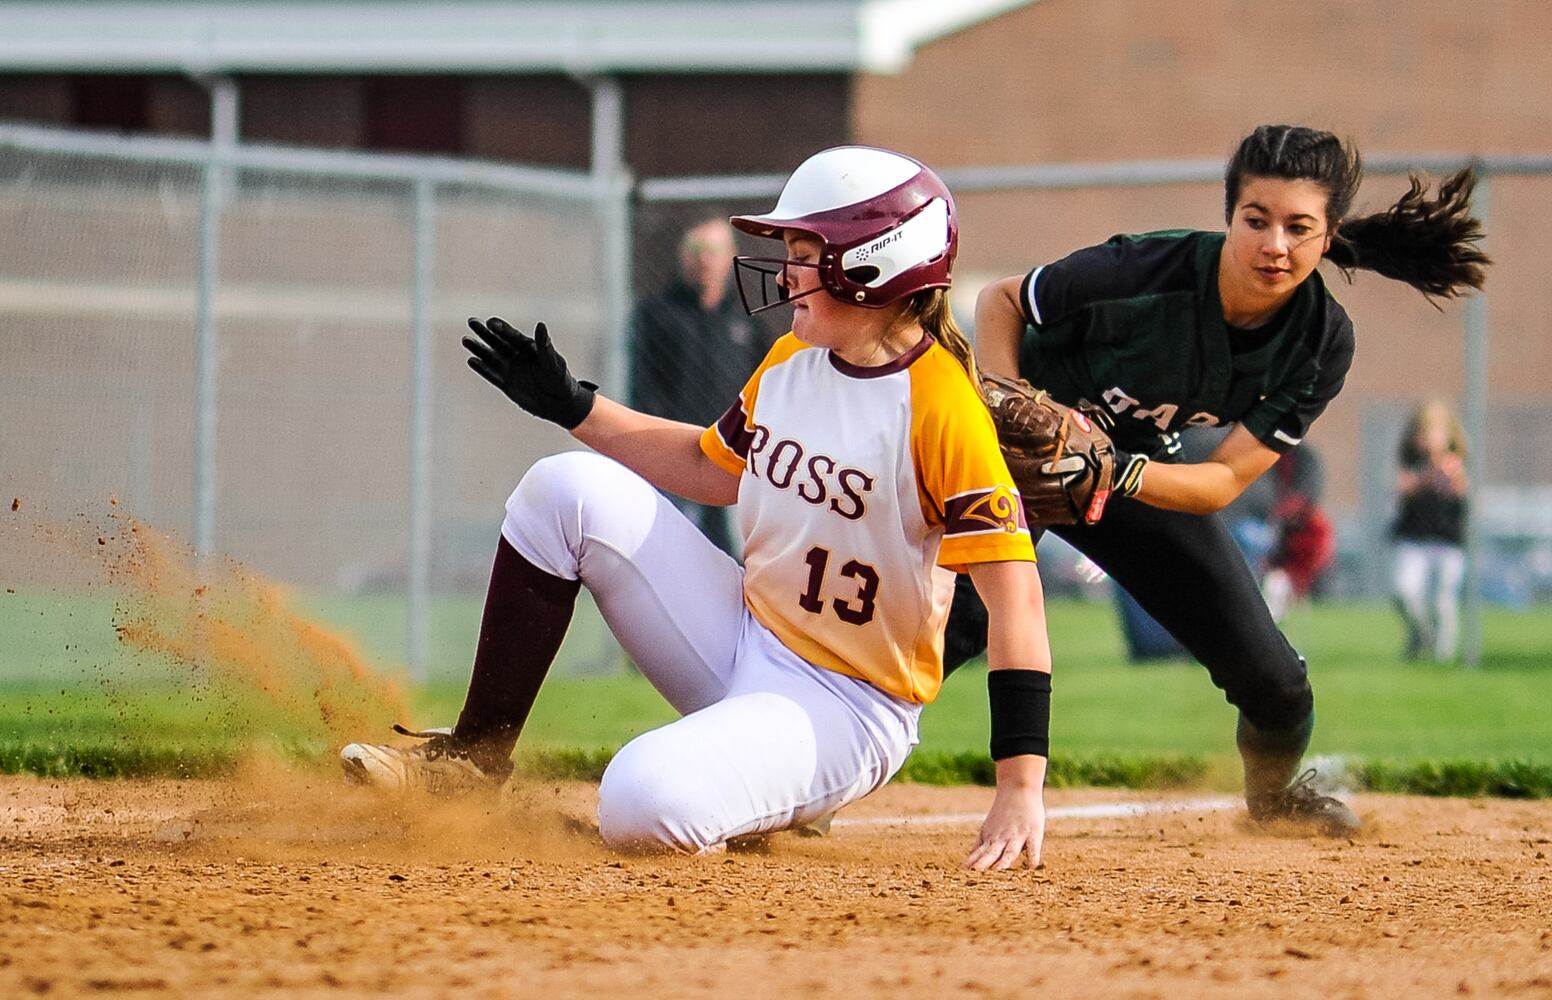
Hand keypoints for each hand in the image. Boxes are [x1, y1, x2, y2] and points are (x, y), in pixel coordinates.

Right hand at [464, 317, 596, 429]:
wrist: (559, 404)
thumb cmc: (560, 380)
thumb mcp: (553, 363)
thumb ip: (544, 345)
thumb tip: (541, 325)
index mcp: (529, 348)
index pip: (512, 336)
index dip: (502, 328)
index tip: (490, 322)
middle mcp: (517, 356)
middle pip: (498, 342)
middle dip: (485, 332)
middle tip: (472, 321)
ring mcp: (510, 370)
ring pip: (491, 357)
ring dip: (479, 349)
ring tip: (465, 340)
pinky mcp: (506, 384)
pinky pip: (492, 375)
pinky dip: (482, 368)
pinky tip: (471, 360)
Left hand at [962, 763, 1045, 870]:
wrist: (1018, 788)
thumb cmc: (1004, 811)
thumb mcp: (988, 828)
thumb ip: (981, 845)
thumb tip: (969, 860)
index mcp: (990, 839)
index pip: (977, 855)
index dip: (970, 867)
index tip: (960, 880)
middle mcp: (1002, 839)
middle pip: (989, 855)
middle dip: (982, 867)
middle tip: (973, 879)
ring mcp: (1017, 836)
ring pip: (1009, 852)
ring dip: (1003, 863)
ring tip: (996, 873)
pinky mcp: (1033, 832)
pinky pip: (1033, 847)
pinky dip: (1032, 856)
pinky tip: (1031, 866)